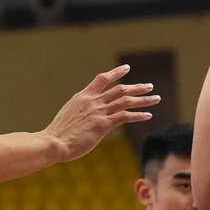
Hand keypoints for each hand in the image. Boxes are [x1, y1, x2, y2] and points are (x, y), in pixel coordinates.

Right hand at [43, 65, 159, 162]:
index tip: (126, 68)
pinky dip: (138, 115)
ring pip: (126, 101)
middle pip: (119, 89)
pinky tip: (148, 115)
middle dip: (137, 87)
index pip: (102, 79)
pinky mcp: (103, 124)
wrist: (53, 142)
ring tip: (156, 98)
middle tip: (149, 86)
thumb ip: (81, 113)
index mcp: (82, 97)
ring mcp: (98, 112)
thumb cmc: (58, 134)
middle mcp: (92, 101)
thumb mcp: (69, 117)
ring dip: (143, 99)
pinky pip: (125, 116)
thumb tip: (86, 118)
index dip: (116, 73)